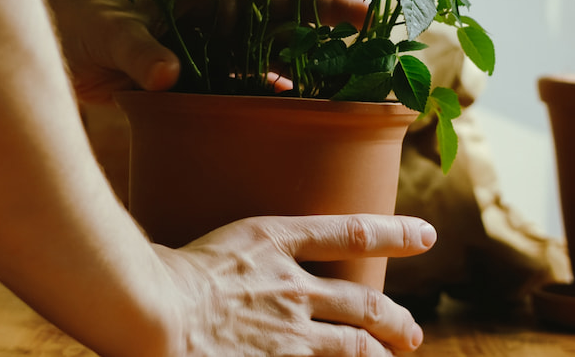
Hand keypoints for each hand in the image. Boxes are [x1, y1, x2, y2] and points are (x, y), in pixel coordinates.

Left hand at [37, 0, 367, 102]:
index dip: (322, 2)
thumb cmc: (78, 21)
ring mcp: (210, 47)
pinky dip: (268, 92)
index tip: (362, 15)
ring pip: (272, 53)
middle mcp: (217, 17)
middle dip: (331, 32)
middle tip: (375, 50)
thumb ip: (138, 48)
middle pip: (287, 22)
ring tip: (346, 83)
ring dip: (305, 64)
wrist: (53, 44)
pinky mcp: (198, 75)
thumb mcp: (107, 31)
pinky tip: (289, 105)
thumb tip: (168, 74)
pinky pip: (244, 82)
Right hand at [154, 214, 436, 355]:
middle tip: (411, 331)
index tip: (425, 236)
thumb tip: (237, 266)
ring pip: (352, 345)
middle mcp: (292, 284)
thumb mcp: (203, 246)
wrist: (149, 310)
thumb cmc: (155, 273)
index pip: (349, 230)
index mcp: (272, 238)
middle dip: (392, 317)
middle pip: (361, 300)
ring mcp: (289, 330)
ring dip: (378, 354)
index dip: (393, 233)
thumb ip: (236, 255)